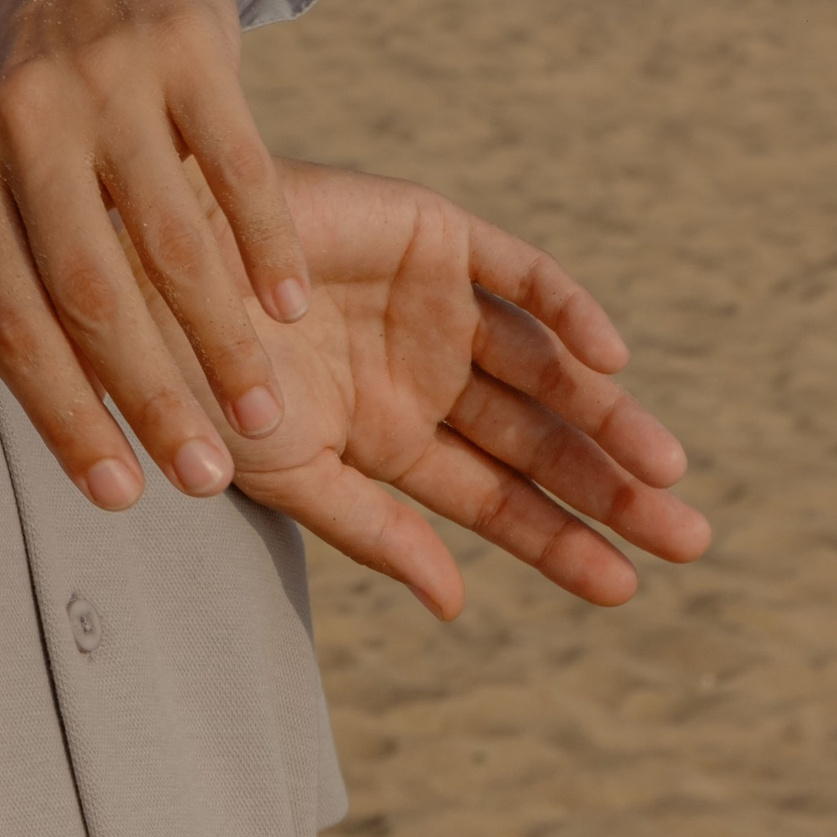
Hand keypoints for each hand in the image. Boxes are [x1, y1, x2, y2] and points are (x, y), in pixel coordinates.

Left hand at [0, 0, 312, 512]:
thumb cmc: (52, 82)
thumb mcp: (4, 158)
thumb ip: (23, 259)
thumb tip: (67, 411)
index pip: (6, 316)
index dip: (60, 413)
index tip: (117, 495)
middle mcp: (23, 126)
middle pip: (87, 294)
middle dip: (149, 400)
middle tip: (207, 477)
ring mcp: (105, 82)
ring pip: (171, 242)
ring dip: (220, 343)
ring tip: (264, 416)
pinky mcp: (185, 46)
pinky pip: (239, 167)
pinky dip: (267, 246)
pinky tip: (293, 309)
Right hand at [153, 161, 710, 616]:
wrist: (148, 268)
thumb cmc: (195, 376)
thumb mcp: (286, 469)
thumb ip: (371, 529)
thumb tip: (455, 604)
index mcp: (385, 435)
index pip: (492, 497)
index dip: (556, 541)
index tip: (623, 587)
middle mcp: (420, 371)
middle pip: (536, 440)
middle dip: (608, 489)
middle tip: (687, 537)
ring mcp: (430, 301)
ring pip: (545, 366)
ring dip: (606, 414)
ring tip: (662, 467)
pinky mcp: (430, 232)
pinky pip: (520, 274)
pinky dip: (568, 310)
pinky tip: (611, 360)